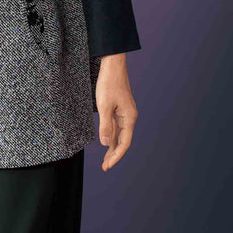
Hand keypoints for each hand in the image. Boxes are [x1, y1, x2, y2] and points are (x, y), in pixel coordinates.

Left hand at [95, 53, 137, 171]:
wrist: (112, 66)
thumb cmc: (108, 83)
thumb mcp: (104, 106)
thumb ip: (105, 126)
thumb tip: (105, 144)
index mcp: (129, 118)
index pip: (124, 143)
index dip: (116, 156)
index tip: (108, 166)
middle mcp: (129, 117)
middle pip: (122, 141)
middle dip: (114, 154)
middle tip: (105, 167)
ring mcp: (124, 113)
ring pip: (119, 134)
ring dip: (112, 146)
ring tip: (105, 160)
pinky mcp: (118, 108)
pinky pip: (116, 126)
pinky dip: (111, 135)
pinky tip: (106, 142)